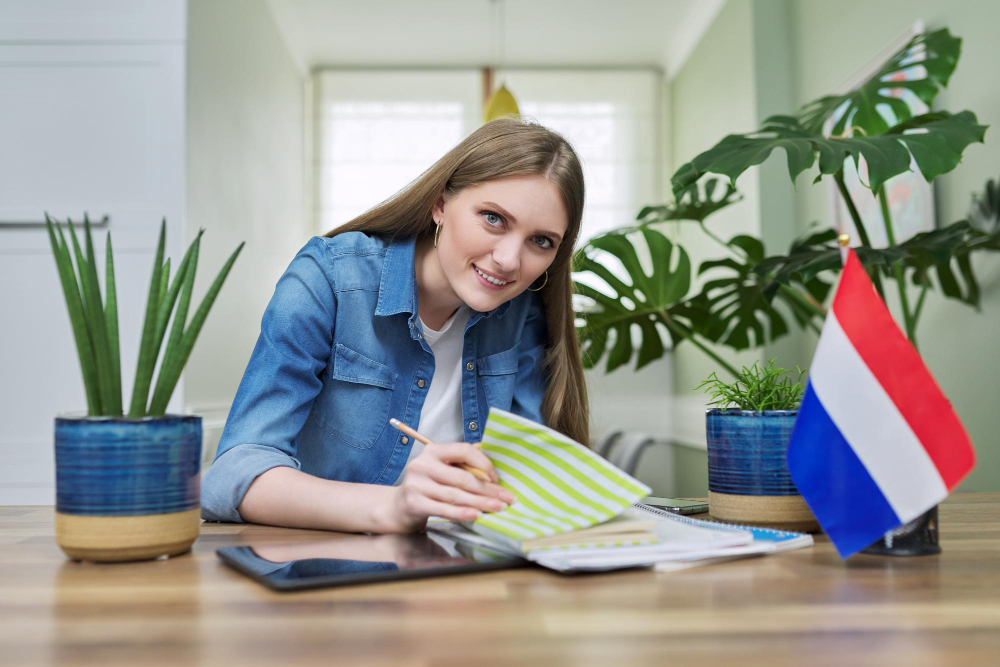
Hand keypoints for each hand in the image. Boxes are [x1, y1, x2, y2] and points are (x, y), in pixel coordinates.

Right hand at [378, 441, 515, 532]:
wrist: (397, 506)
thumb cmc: (428, 486)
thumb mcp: (441, 470)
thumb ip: (462, 467)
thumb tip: (494, 471)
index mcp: (432, 451)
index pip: (464, 450)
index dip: (484, 464)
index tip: (497, 479)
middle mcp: (422, 464)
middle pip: (462, 477)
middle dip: (488, 489)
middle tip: (507, 498)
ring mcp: (416, 484)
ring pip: (456, 495)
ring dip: (480, 502)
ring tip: (498, 508)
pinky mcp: (414, 503)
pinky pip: (444, 509)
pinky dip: (462, 512)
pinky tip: (476, 515)